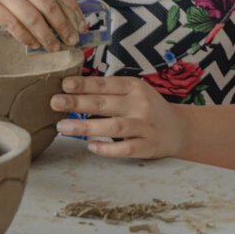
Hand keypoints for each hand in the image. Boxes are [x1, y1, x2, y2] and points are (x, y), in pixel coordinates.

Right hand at [0, 0, 83, 51]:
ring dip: (47, 36)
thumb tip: (65, 12)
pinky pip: (12, 25)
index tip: (81, 25)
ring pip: (32, 17)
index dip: (72, 9)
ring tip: (54, 47)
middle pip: (48, 5)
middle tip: (71, 41)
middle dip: (63, 26)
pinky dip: (26, 37)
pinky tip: (33, 44)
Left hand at [52, 75, 185, 158]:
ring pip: (113, 126)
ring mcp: (145, 126)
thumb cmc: (148, 108)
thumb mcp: (134, 92)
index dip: (84, 84)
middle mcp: (140, 104)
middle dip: (78, 103)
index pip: (105, 85)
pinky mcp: (149, 146)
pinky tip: (90, 146)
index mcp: (135, 87)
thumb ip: (110, 91)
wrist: (179, 129)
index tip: (64, 84)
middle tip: (55, 103)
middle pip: (105, 103)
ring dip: (86, 126)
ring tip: (63, 127)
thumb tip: (73, 91)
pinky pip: (126, 148)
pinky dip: (107, 149)